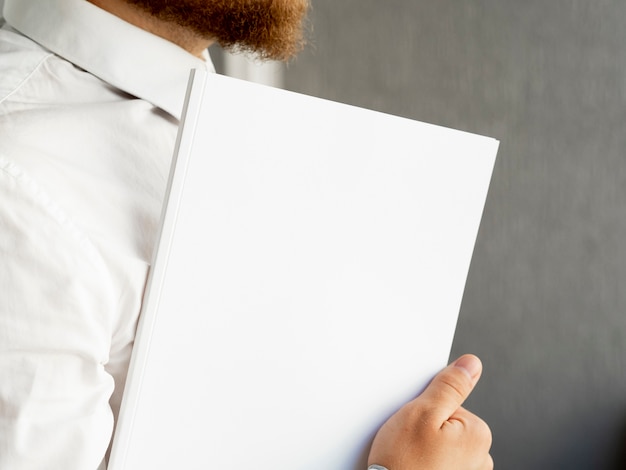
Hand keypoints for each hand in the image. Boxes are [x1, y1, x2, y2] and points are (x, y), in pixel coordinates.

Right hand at [367, 354, 492, 469]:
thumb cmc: (403, 464)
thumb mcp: (423, 412)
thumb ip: (450, 386)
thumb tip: (471, 364)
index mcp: (478, 433)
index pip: (451, 404)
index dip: (427, 409)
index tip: (415, 422)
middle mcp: (481, 458)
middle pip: (448, 425)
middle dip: (427, 428)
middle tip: (410, 441)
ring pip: (443, 446)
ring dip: (426, 447)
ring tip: (409, 456)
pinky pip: (441, 464)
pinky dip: (427, 463)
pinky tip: (414, 466)